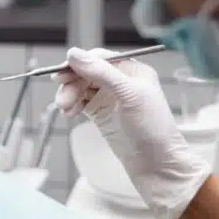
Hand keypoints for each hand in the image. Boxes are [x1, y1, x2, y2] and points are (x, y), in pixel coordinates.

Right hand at [54, 47, 211, 218]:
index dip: (80, 63)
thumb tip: (75, 54)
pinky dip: (73, 105)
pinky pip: (81, 101)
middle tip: (62, 97)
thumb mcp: (129, 94)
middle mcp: (121, 81)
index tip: (62, 71)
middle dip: (72, 82)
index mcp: (133, 70)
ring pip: (81, 87)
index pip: (100, 58)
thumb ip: (102, 72)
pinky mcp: (102, 114)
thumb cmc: (153, 128)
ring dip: (70, 94)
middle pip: (87, 72)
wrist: (156, 164)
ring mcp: (110, 98)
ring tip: (65, 108)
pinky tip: (70, 113)